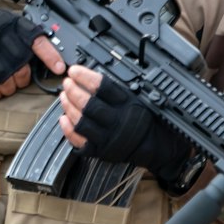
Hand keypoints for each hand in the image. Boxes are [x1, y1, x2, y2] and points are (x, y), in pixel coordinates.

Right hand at [0, 4, 63, 99]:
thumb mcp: (1, 26)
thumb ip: (20, 39)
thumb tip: (48, 59)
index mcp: (10, 23)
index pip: (35, 38)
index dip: (49, 55)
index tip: (59, 69)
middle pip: (20, 64)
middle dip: (22, 78)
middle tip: (18, 81)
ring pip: (5, 76)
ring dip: (7, 88)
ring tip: (4, 86)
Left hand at [59, 65, 189, 180]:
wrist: (160, 149)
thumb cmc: (153, 123)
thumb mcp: (146, 101)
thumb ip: (124, 91)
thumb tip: (99, 78)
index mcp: (129, 106)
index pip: (103, 88)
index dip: (86, 77)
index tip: (75, 70)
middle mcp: (118, 122)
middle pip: (90, 105)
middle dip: (74, 91)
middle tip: (67, 82)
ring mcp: (108, 139)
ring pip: (82, 122)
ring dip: (69, 107)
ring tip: (63, 96)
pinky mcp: (102, 152)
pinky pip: (80, 142)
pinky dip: (69, 130)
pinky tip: (63, 119)